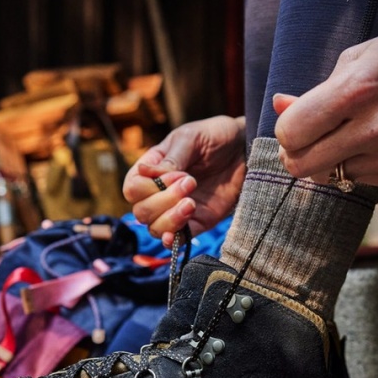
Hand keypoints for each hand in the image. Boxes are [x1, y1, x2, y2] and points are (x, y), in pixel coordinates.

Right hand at [123, 115, 246, 246]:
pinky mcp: (196, 222)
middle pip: (141, 211)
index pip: (132, 188)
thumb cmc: (216, 136)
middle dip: (163, 200)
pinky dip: (173, 240)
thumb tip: (144, 172)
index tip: (178, 173)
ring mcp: (176, 210)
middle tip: (191, 182)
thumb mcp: (192, 138)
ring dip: (170, 219)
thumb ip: (171, 158)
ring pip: (155, 228)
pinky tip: (177, 233)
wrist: (245, 149)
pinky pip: (176, 240)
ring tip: (192, 203)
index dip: (149, 187)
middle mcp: (159, 192)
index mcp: (153, 169)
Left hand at [274, 28, 377, 187]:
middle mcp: (375, 128)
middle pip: (302, 167)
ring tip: (355, 131)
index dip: (286, 130)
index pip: (291, 134)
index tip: (297, 123)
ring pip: (331, 176)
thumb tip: (278, 106)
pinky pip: (361, 180)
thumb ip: (313, 92)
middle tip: (308, 139)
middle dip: (296, 154)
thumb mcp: (356, 60)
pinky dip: (361, 164)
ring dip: (333, 158)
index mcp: (356, 90)